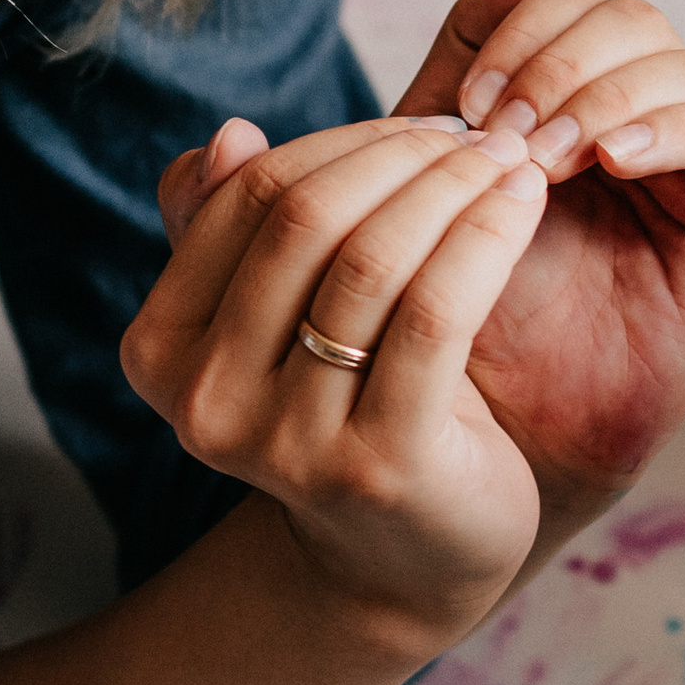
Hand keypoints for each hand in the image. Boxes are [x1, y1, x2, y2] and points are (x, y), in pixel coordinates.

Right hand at [123, 110, 547, 643]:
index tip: (420, 125)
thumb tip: (230, 135)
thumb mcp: (276, 322)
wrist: (405, 559)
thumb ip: (236, 234)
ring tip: (508, 159)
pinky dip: (485, 238)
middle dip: (401, 155)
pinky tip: (524, 204)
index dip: (340, 141)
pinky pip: (434, 315)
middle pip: (305, 220)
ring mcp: (287, 443)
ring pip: (372, 261)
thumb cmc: (345, 410)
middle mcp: (204, 403)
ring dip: (453, 187)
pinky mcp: (379, 465)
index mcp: (160, 352)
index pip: (245, 197)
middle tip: (478, 132)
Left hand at [395, 0, 684, 520]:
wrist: (502, 427)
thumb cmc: (464, 308)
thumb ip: (465, 62)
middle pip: (625, 15)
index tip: (463, 102)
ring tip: (546, 160)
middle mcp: (640, 109)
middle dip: (556, 59)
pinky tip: (614, 162)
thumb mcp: (440, 172)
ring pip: (679, 60)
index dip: (517, 28)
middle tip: (502, 129)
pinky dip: (674, 126)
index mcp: (566, 89)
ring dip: (603, 94)